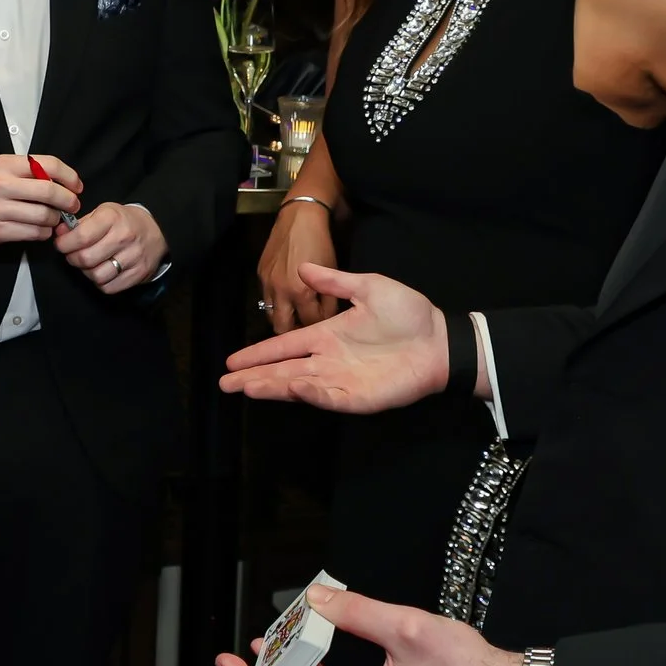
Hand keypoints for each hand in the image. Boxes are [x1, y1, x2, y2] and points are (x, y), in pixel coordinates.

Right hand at [0, 154, 82, 248]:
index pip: (48, 164)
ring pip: (43, 216)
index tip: (76, 186)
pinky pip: (32, 233)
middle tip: (72, 205)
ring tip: (54, 219)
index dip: (69, 176)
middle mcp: (1, 185)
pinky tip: (41, 229)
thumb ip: (26, 170)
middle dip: (68, 200)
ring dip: (55, 219)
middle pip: (49, 192)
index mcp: (4, 164)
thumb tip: (61, 181)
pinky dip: (43, 233)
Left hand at [55, 201, 165, 294]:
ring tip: (88, 263)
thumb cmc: (123, 221)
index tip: (61, 244)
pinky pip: (109, 287)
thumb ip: (80, 224)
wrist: (157, 229)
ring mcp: (133, 257)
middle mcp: (124, 237)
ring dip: (86, 272)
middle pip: (86, 258)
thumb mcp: (103, 212)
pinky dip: (100, 282)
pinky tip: (102, 271)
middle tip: (73, 254)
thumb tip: (60, 234)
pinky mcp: (138, 273)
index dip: (64, 244)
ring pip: (97, 276)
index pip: (81, 237)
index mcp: (112, 218)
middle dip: (72, 258)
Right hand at [219, 264, 450, 413]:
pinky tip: (294, 388)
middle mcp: (328, 361)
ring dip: (275, 387)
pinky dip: (312, 394)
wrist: (440, 339)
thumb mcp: (369, 287)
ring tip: (248, 388)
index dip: (259, 353)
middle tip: (226, 384)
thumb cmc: (408, 313)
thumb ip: (336, 282)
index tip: (232, 360)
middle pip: (283, 371)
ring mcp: (343, 381)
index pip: (285, 345)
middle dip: (254, 377)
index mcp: (327, 336)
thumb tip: (304, 268)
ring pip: (300, 386)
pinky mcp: (361, 397)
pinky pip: (331, 397)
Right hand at [258, 200, 340, 333]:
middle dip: (294, 331)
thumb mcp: (332, 270)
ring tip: (296, 315)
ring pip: (270, 316)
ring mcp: (267, 283)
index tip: (326, 325)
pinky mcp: (260, 275)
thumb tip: (328, 316)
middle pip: (283, 328)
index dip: (320, 326)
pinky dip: (276, 303)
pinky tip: (286, 298)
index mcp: (301, 292)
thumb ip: (329, 297)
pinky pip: (266, 298)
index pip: (310, 323)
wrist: (300, 217)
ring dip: (283, 318)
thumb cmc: (321, 243)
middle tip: (306, 327)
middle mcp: (281, 291)